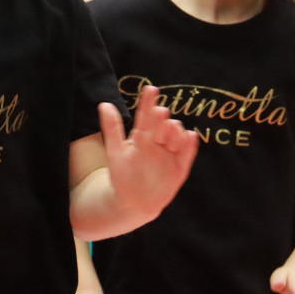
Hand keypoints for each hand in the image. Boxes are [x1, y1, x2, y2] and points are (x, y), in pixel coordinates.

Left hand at [98, 85, 198, 221]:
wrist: (132, 204)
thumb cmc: (122, 176)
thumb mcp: (115, 152)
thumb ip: (111, 128)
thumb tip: (104, 104)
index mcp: (143, 135)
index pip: (147, 115)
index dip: (148, 102)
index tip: (150, 89)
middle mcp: (158, 142)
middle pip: (164, 125)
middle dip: (163, 118)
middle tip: (159, 113)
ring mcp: (170, 154)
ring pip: (177, 136)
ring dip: (176, 130)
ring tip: (172, 126)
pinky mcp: (180, 168)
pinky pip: (187, 154)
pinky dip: (190, 145)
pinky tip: (190, 136)